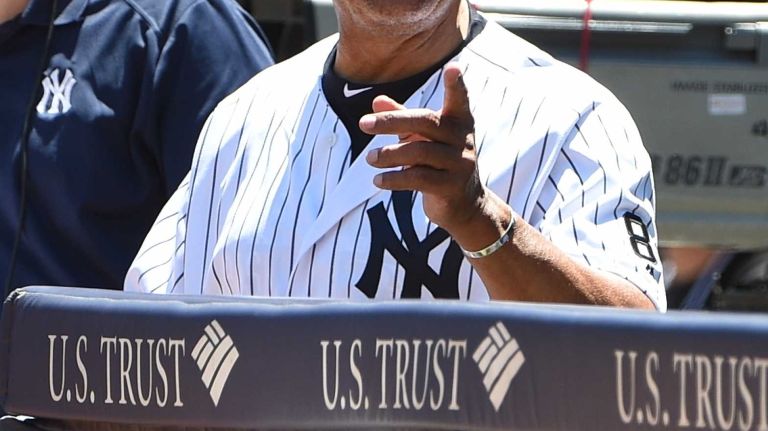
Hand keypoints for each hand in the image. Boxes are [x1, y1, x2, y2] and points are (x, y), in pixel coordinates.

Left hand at [360, 64, 486, 233]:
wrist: (464, 205)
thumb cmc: (439, 162)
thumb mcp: (423, 138)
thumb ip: (402, 118)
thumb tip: (377, 100)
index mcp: (459, 122)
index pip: (459, 100)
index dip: (456, 84)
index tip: (453, 67)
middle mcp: (463, 139)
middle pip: (425, 122)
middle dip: (391, 121)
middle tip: (363, 124)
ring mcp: (460, 164)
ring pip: (419, 152)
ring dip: (388, 155)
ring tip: (369, 158)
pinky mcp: (451, 187)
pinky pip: (418, 179)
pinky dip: (394, 179)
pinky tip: (377, 180)